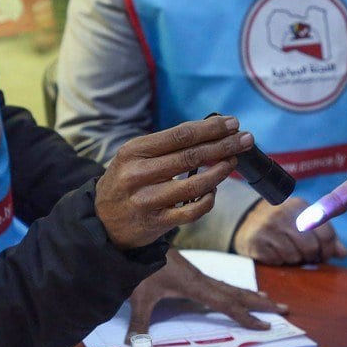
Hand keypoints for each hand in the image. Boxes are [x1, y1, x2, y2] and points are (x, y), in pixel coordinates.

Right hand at [95, 115, 252, 248]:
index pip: (180, 135)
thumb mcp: (134, 157)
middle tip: (245, 138)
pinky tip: (213, 190)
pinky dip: (208, 199)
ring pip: (195, 185)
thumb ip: (165, 146)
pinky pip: (192, 210)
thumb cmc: (125, 182)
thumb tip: (210, 132)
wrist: (101, 221)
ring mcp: (147, 200)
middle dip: (224, 145)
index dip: (210, 129)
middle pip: (191, 156)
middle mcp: (138, 174)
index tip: (232, 123)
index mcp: (134, 151)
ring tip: (234, 161)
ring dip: (220, 171)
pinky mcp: (156, 223)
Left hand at [126, 249, 287, 337]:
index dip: (246, 317)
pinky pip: (222, 284)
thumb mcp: (139, 296)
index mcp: (195, 286)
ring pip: (231, 287)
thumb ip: (139, 323)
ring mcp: (199, 276)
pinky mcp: (194, 274)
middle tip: (285, 310)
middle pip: (237, 293)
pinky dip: (235, 290)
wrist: (136, 243)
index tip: (266, 326)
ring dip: (251, 295)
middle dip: (261, 304)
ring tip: (270, 301)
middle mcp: (202, 280)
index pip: (227, 304)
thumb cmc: (139, 267)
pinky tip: (237, 292)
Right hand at [232, 196, 346, 264]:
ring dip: (295, 260)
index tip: (326, 256)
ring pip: (294, 257)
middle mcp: (282, 214)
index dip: (329, 249)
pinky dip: (280, 262)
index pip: (325, 232)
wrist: (247, 221)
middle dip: (312, 257)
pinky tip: (276, 253)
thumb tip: (344, 253)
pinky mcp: (256, 242)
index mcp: (299, 206)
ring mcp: (267, 228)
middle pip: (310, 247)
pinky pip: (278, 261)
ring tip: (289, 252)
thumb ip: (325, 235)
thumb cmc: (284, 223)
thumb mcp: (303, 221)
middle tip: (307, 257)